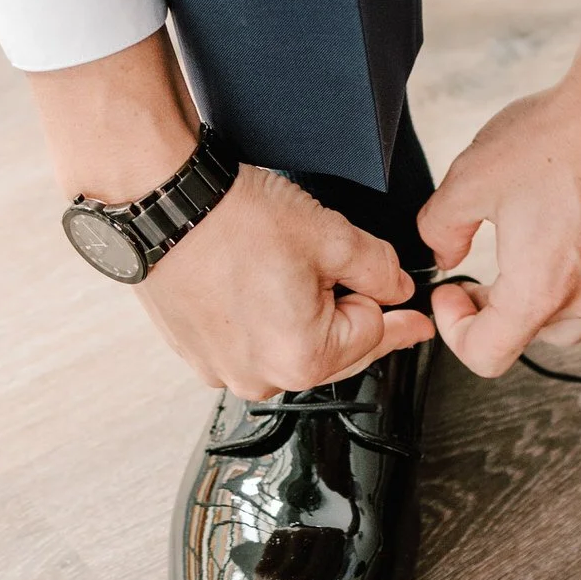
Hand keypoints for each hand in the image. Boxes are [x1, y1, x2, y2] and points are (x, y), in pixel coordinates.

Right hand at [29, 26, 429, 394]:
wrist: (161, 202)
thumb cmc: (232, 218)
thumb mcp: (330, 234)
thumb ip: (379, 268)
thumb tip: (398, 287)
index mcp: (301, 358)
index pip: (373, 333)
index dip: (397, 312)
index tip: (419, 323)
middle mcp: (258, 377)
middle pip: (331, 348)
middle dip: (344, 310)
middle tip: (333, 265)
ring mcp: (221, 368)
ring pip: (289, 344)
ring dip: (301, 312)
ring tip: (282, 263)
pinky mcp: (194, 352)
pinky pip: (248, 339)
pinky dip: (261, 314)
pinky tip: (253, 277)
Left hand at [420, 0, 580, 378]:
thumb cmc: (562, 138)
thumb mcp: (470, 178)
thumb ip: (440, 228)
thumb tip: (444, 250)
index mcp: (539, 289)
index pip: (486, 356)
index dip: (454, 331)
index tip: (452, 296)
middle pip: (527, 339)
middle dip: (493, 313)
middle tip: (477, 278)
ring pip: (571, 324)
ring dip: (538, 305)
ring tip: (523, 262)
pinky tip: (568, 252)